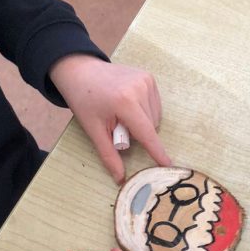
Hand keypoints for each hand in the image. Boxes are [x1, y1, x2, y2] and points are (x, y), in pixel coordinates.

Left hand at [48, 53, 170, 182]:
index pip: (146, 133)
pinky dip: (145, 112)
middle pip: (150, 127)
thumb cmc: (84, 101)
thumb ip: (109, 155)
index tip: (168, 166)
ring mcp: (146, 80)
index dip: (157, 152)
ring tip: (121, 113)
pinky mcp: (149, 77)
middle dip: (136, 133)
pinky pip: (155, 105)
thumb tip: (120, 178)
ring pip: (155, 117)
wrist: (81, 71)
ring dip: (142, 123)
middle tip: (115, 124)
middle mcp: (139, 88)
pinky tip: (129, 105)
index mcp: (124, 102)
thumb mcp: (93, 130)